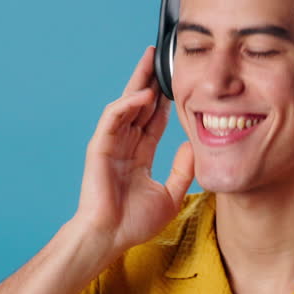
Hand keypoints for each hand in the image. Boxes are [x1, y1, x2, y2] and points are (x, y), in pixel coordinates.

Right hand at [72, 45, 194, 257]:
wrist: (111, 237)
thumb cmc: (134, 222)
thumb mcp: (171, 196)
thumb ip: (183, 171)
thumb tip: (194, 145)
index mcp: (139, 155)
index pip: (154, 120)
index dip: (166, 100)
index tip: (179, 81)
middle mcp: (124, 145)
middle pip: (139, 105)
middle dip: (150, 80)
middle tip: (161, 56)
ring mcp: (111, 144)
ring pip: (125, 105)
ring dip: (138, 83)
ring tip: (151, 62)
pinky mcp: (100, 147)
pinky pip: (113, 118)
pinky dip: (127, 104)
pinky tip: (144, 95)